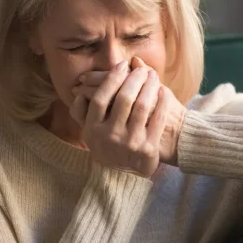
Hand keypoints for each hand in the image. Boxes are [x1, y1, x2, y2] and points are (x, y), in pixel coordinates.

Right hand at [69, 59, 166, 177]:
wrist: (125, 177)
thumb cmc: (106, 146)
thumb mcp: (88, 132)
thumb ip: (81, 112)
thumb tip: (79, 91)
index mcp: (92, 131)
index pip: (101, 98)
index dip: (112, 79)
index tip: (122, 66)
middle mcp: (110, 138)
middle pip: (123, 99)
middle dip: (134, 79)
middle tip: (141, 70)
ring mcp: (130, 144)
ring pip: (142, 106)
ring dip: (150, 86)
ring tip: (153, 76)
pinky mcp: (149, 150)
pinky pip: (158, 119)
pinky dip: (162, 102)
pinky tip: (163, 91)